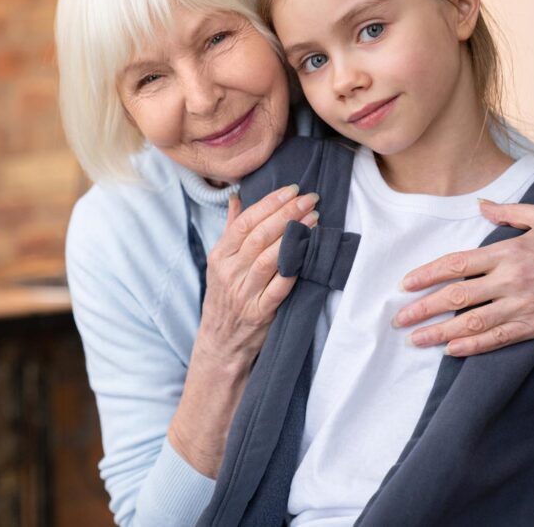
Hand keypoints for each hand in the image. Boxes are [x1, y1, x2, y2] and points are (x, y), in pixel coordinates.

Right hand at [196, 184, 319, 363]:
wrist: (221, 342)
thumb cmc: (225, 297)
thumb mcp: (220, 263)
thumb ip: (231, 229)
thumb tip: (237, 197)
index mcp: (219, 256)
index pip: (244, 223)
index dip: (269, 204)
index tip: (291, 190)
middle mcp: (229, 273)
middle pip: (259, 237)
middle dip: (287, 214)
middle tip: (309, 199)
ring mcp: (244, 294)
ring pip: (269, 259)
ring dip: (294, 236)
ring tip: (314, 219)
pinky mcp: (260, 313)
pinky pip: (280, 287)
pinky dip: (294, 268)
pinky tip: (308, 251)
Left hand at [393, 200, 533, 356]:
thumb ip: (509, 211)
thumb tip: (481, 204)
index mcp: (508, 251)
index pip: (456, 264)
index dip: (426, 275)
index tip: (405, 284)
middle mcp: (509, 280)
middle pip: (456, 296)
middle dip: (423, 308)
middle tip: (398, 319)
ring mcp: (521, 305)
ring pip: (471, 322)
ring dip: (439, 332)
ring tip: (415, 339)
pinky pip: (497, 339)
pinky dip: (472, 346)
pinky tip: (451, 350)